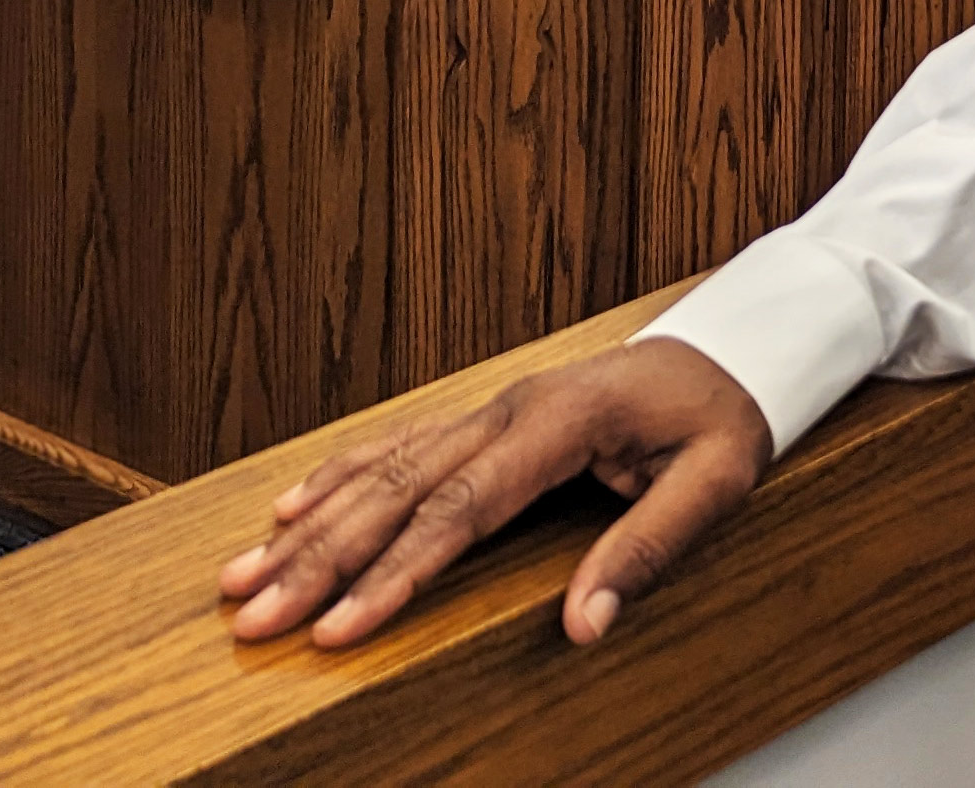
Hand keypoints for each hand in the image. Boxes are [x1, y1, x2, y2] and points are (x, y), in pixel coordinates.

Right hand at [218, 338, 769, 650]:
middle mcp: (509, 409)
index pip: (460, 511)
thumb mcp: (714, 483)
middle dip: (319, 561)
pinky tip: (288, 510)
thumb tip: (582, 627)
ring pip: (382, 470)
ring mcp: (492, 407)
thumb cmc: (723, 416)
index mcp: (559, 423)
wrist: (735, 345)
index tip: (338, 629)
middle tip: (252, 620)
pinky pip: (398, 447)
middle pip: (397, 493)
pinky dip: (337, 479)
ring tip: (239, 578)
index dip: (394, 574)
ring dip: (309, 526)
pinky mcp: (487, 415)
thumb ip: (646, 550)